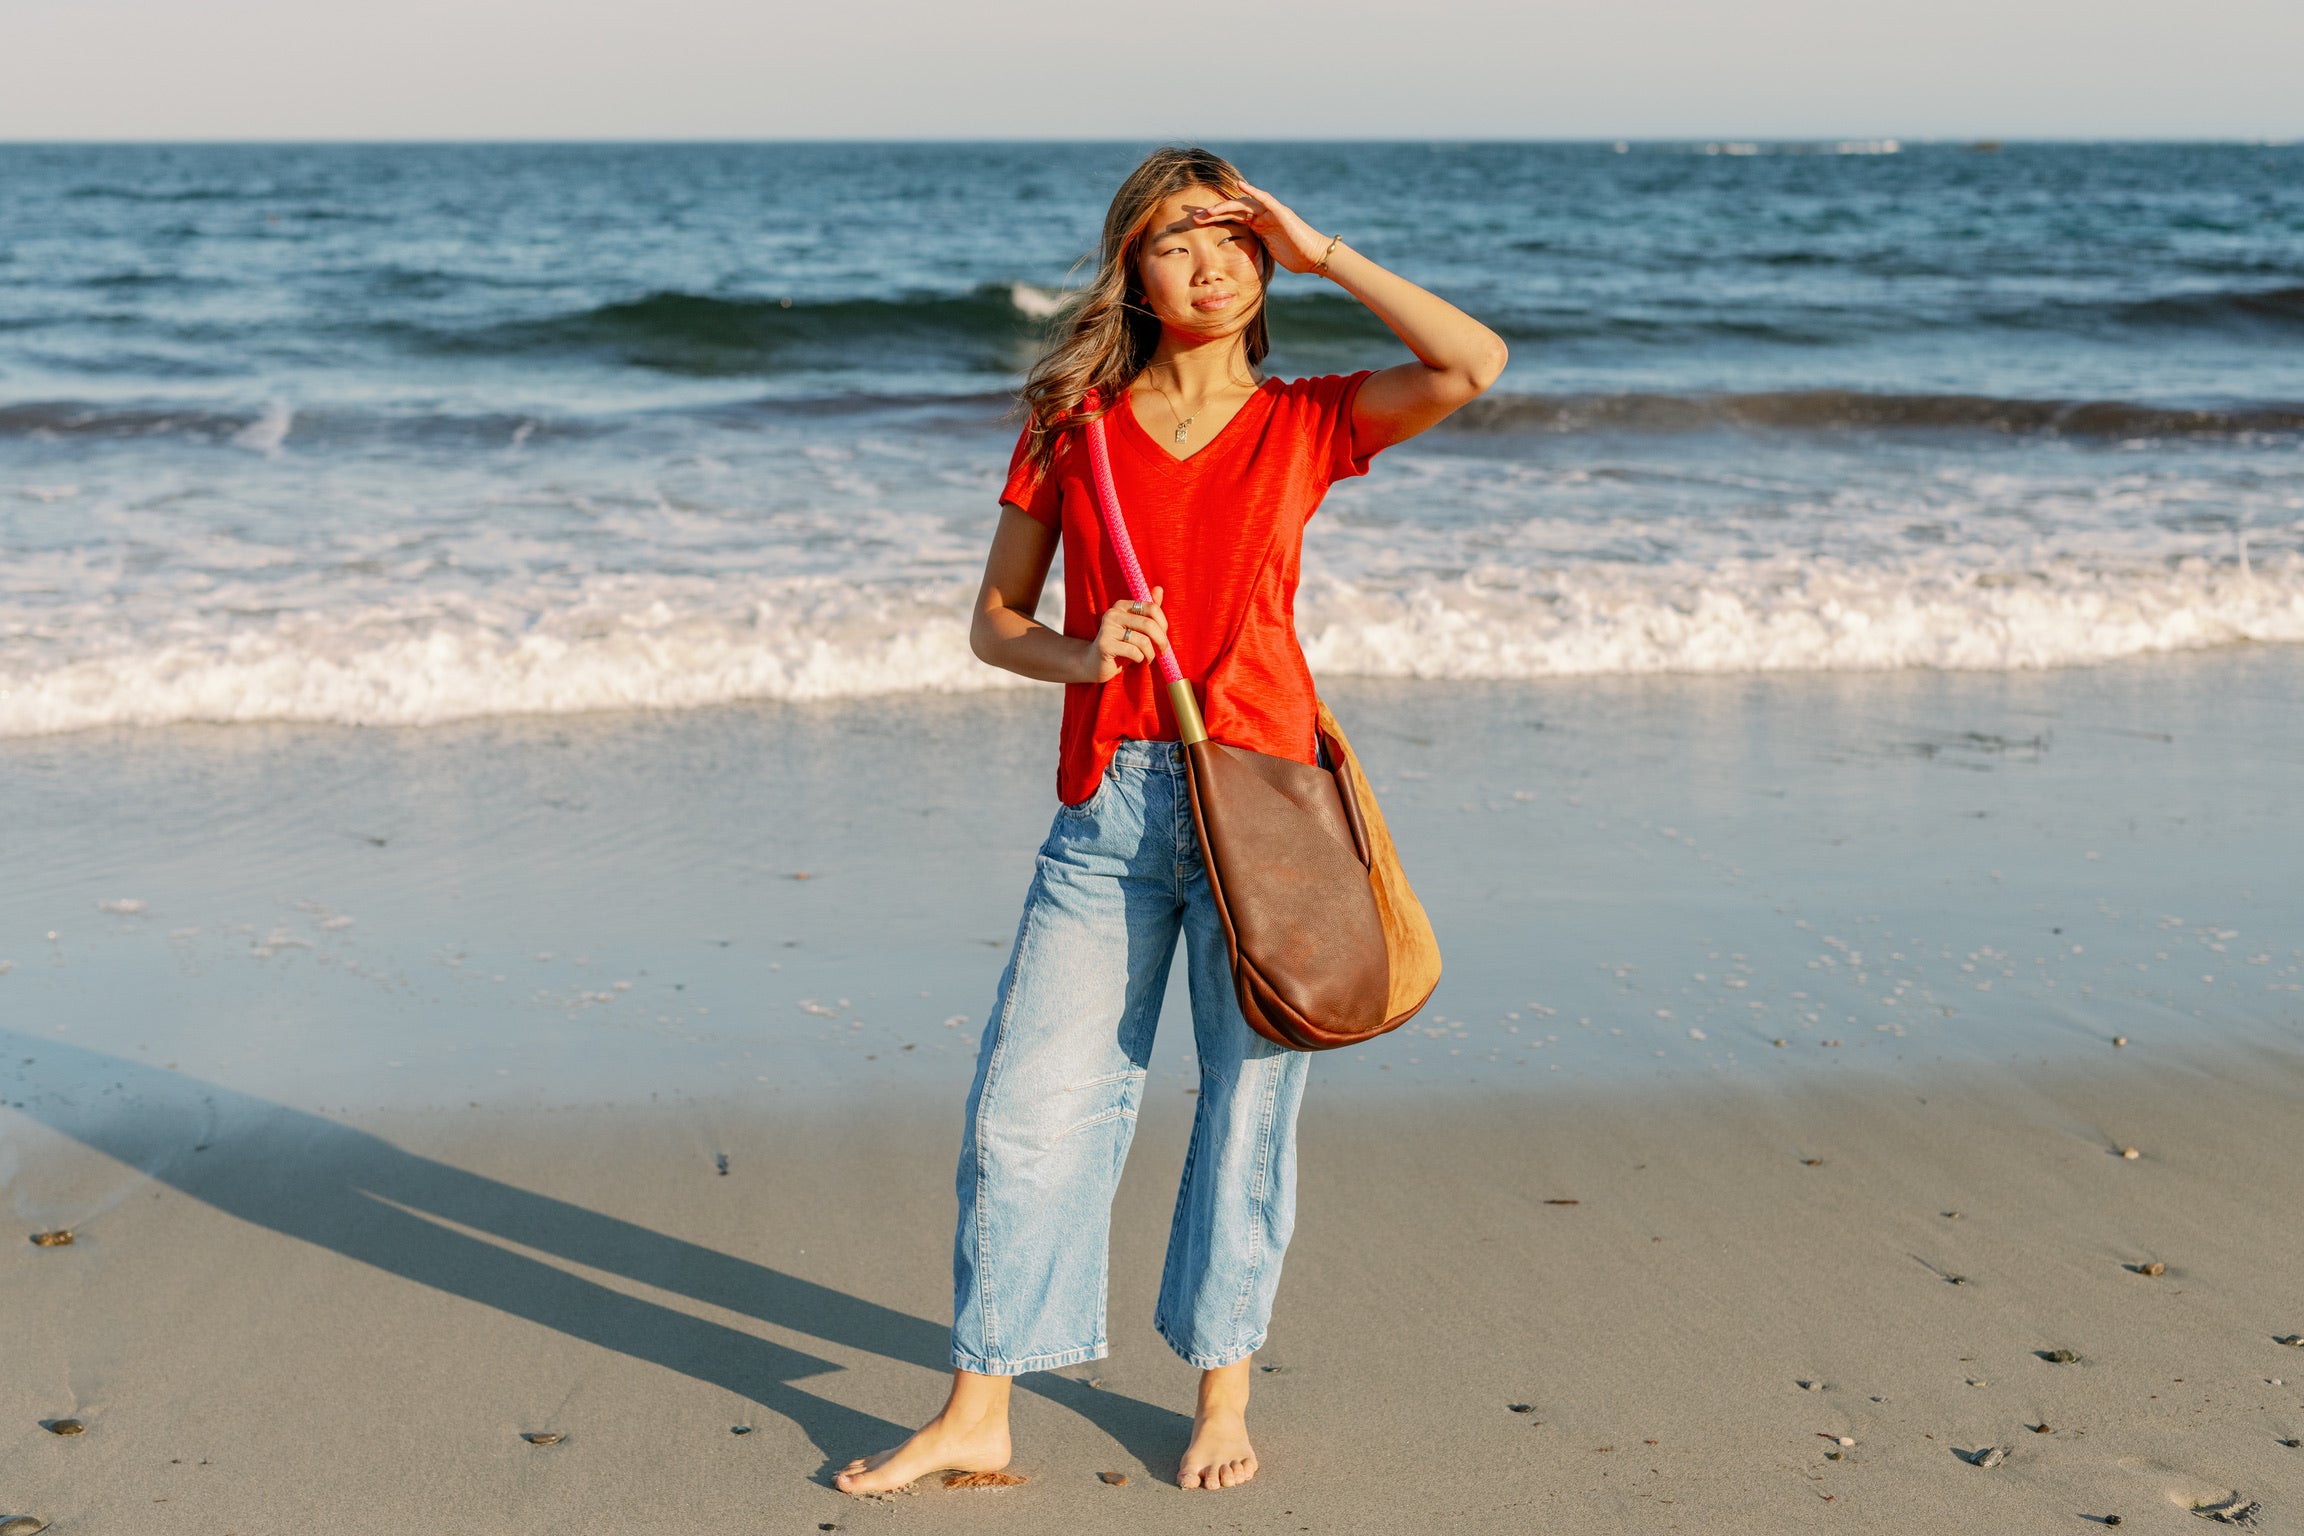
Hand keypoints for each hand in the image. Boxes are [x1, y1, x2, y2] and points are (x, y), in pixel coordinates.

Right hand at [1086, 587, 1168, 681]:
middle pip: (1149, 624)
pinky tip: (1138, 660)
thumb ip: (1148, 611)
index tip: (1164, 636)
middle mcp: (1113, 613)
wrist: (1096, 663)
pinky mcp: (1105, 645)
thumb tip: (1159, 589)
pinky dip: (1140, 659)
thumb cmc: (1121, 645)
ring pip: (1143, 641)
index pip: (1152, 607)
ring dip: (1150, 653)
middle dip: (1161, 640)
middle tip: (1163, 651)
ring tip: (1148, 658)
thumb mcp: (1136, 628)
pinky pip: (1133, 651)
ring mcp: (1107, 628)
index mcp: (1122, 605)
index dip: (1163, 624)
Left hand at [1190, 179, 1331, 274]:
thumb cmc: (1295, 258)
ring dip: (1224, 206)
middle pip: (1233, 209)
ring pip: (1243, 204)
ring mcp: (1271, 212)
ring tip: (1207, 211)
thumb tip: (1236, 263)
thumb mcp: (1267, 254)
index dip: (1214, 218)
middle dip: (1213, 212)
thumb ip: (1254, 250)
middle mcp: (1262, 216)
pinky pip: (1264, 199)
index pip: (1232, 218)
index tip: (1196, 222)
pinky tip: (1240, 186)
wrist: (1315, 257)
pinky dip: (1252, 191)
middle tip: (1194, 217)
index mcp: (1258, 226)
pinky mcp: (1280, 212)